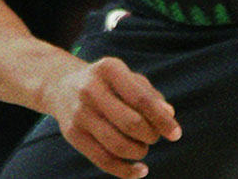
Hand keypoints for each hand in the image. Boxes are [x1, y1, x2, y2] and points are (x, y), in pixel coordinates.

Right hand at [42, 56, 181, 177]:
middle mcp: (91, 89)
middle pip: (131, 123)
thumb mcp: (127, 78)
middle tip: (154, 137)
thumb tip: (169, 114)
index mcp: (109, 69)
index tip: (176, 134)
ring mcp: (79, 112)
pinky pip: (102, 160)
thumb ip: (150, 94)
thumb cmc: (106, 83)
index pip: (141, 99)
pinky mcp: (72, 134)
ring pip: (117, 144)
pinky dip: (125, 170)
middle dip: (150, 136)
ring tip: (142, 147)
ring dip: (139, 152)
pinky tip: (140, 171)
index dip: (162, 119)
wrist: (61, 85)